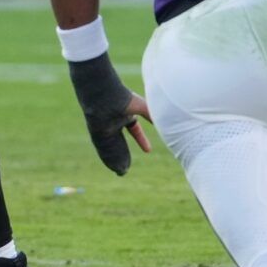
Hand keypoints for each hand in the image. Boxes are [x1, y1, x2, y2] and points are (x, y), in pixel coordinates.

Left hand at [68, 54, 152, 175]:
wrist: (105, 94)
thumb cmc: (124, 97)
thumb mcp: (144, 107)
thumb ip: (154, 116)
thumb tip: (170, 121)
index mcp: (126, 112)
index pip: (134, 129)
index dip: (141, 139)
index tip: (148, 150)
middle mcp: (115, 120)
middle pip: (120, 140)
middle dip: (125, 152)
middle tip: (128, 166)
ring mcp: (105, 126)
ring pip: (112, 146)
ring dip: (117, 158)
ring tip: (122, 172)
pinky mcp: (97, 132)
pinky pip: (103, 148)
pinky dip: (108, 158)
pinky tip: (114, 167)